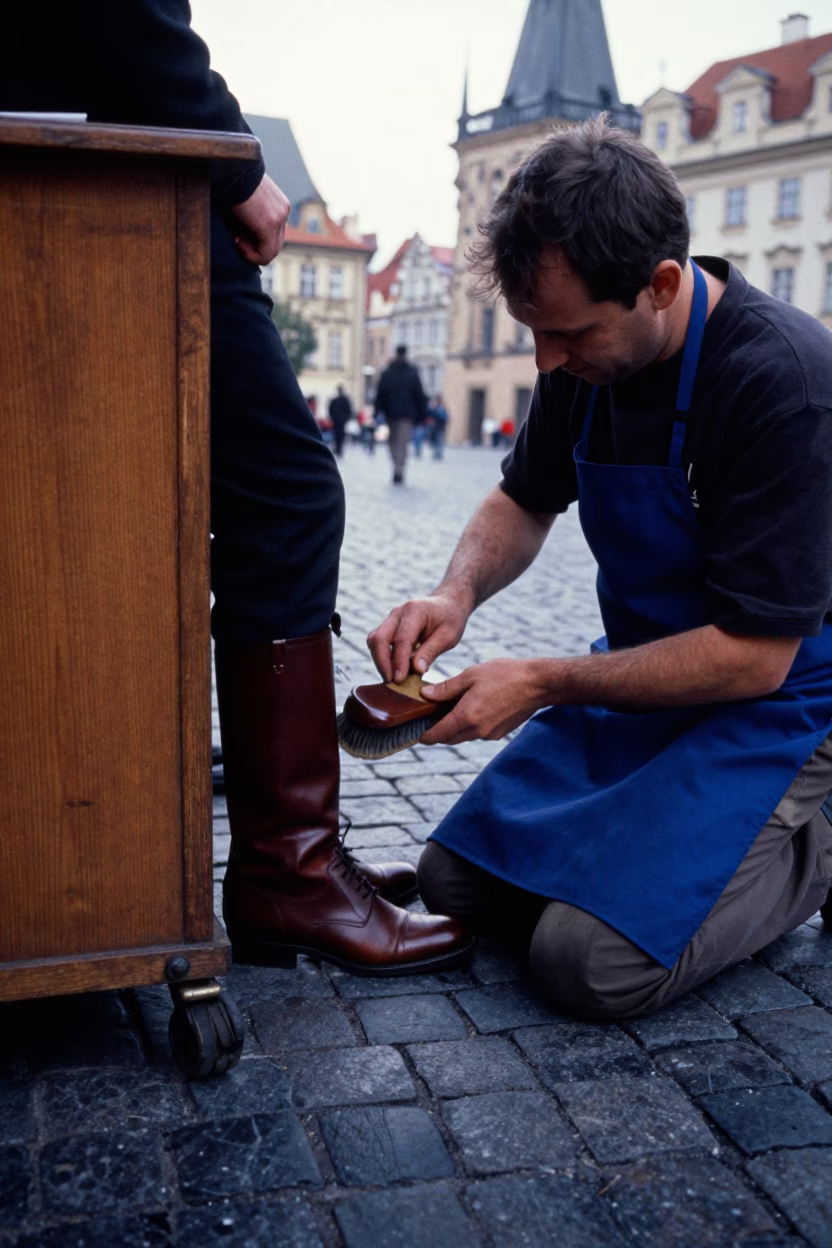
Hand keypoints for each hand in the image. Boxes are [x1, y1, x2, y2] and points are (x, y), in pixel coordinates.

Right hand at [229, 175, 289, 264]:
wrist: (231, 167)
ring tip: (236, 240)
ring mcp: (279, 218)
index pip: (274, 235)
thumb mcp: (246, 202)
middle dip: (255, 248)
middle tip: (235, 239)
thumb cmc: (231, 182)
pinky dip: (252, 255)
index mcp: (280, 205)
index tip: (237, 233)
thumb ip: (251, 219)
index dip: (256, 241)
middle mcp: (283, 212)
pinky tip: (237, 242)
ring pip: (272, 251)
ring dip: (252, 253)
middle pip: (275, 245)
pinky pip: (267, 254)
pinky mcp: (270, 224)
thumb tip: (241, 238)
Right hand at [367, 591, 471, 682]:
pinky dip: (382, 657)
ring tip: (391, 679)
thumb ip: (431, 651)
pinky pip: (378, 642)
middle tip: (391, 683)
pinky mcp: (388, 626)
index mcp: (415, 611)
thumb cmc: (450, 619)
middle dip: (382, 663)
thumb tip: (416, 670)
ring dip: (380, 661)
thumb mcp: (449, 636)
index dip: (398, 662)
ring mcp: (391, 618)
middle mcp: (398, 612)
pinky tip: (393, 671)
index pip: (401, 639)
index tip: (399, 680)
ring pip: (374, 640)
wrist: (448, 604)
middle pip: (379, 638)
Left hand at [419, 658, 548, 744]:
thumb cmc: (505, 675)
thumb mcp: (471, 675)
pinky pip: (476, 733)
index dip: (424, 735)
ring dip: (454, 727)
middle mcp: (477, 731)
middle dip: (437, 731)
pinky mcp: (499, 734)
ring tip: (449, 709)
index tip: (416, 732)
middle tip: (429, 717)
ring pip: (462, 736)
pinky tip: (469, 709)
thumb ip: (446, 688)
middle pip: (448, 739)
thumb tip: (425, 694)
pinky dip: (468, 726)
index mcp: (467, 717)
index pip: (437, 735)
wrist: (538, 684)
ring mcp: (489, 734)